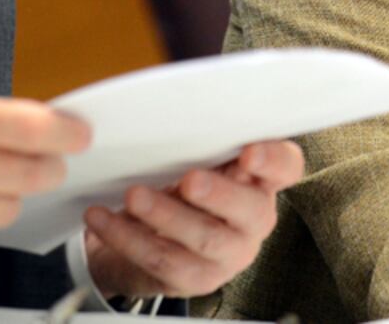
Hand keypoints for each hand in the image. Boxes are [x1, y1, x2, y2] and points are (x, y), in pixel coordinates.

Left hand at [82, 139, 303, 298]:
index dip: (273, 160)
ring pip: (204, 237)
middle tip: (189, 180)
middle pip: (251, 209)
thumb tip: (171, 111)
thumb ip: (196, 138)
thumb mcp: (191, 155)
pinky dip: (129, 238)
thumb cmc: (177, 182)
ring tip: (134, 196)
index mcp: (260, 178)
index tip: (248, 152)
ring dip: (165, 215)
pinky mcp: (197, 278)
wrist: (146, 233)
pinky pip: (163, 261)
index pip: (285, 167)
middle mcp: (253, 218)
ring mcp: (229, 253)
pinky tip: (103, 219)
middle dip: (218, 194)